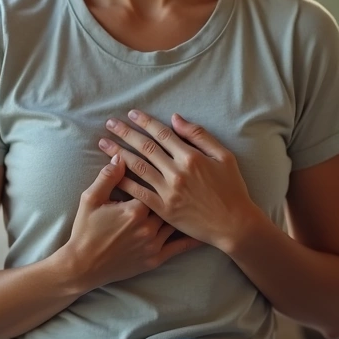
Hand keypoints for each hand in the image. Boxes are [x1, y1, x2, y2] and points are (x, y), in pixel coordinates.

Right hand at [62, 153, 203, 290]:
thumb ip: (108, 177)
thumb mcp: (90, 199)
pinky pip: (180, 247)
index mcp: (135, 209)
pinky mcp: (155, 259)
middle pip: (170, 200)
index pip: (155, 182)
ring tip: (203, 196)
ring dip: (188, 209)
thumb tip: (121, 155)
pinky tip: (205, 231)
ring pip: (178, 221)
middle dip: (178, 188)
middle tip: (189, 176)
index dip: (160, 171)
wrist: (82, 267)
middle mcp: (148, 226)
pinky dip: (193, 238)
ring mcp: (154, 243)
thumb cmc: (85, 231)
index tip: (168, 160)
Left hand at [98, 111, 259, 249]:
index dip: (145, 122)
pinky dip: (124, 181)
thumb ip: (199, 136)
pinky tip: (112, 172)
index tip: (131, 114)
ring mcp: (169, 191)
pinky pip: (139, 192)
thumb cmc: (232, 189)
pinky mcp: (164, 209)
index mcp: (192, 157)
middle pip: (145, 147)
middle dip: (125, 133)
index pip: (162, 134)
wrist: (234, 224)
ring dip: (118, 153)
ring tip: (104, 143)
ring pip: (138, 167)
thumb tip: (175, 119)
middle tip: (110, 124)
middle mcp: (177, 172)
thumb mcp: (224, 156)